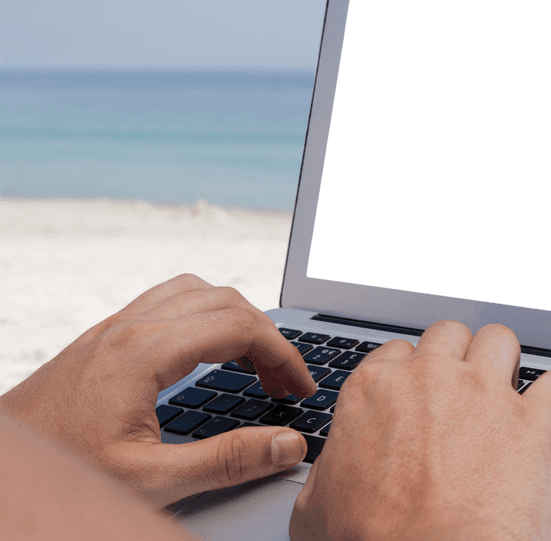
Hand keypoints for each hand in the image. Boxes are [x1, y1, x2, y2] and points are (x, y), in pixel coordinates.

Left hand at [0, 273, 317, 507]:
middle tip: (285, 384)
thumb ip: (226, 461)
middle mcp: (132, 327)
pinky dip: (205, 314)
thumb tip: (286, 443)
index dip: (284, 355)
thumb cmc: (65, 472)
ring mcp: (115, 327)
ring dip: (237, 319)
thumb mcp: (151, 480)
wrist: (2, 468)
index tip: (300, 389)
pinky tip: (207, 350)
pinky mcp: (104, 336)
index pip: (240, 328)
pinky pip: (170, 299)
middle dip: (268, 338)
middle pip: (226, 301)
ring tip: (254, 363)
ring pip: (198, 291)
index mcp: (146, 352)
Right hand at [289, 320, 550, 540]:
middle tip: (465, 389)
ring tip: (510, 387)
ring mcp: (483, 394)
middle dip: (458, 357)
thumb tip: (328, 479)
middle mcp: (429, 379)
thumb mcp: (316, 511)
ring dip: (506, 361)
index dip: (412, 373)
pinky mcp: (531, 421)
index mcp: (374, 392)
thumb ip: (327, 476)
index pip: (396, 353)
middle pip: (449, 335)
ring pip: (500, 340)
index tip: (422, 392)